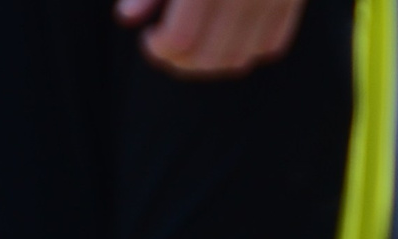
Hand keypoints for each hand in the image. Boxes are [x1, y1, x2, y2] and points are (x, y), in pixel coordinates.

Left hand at [114, 0, 304, 77]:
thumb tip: (127, 17)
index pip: (180, 39)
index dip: (158, 48)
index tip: (149, 36)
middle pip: (208, 56)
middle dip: (179, 61)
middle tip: (166, 45)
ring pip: (239, 59)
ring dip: (209, 62)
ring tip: (193, 43)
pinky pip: (270, 44)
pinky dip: (245, 49)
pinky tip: (225, 33)